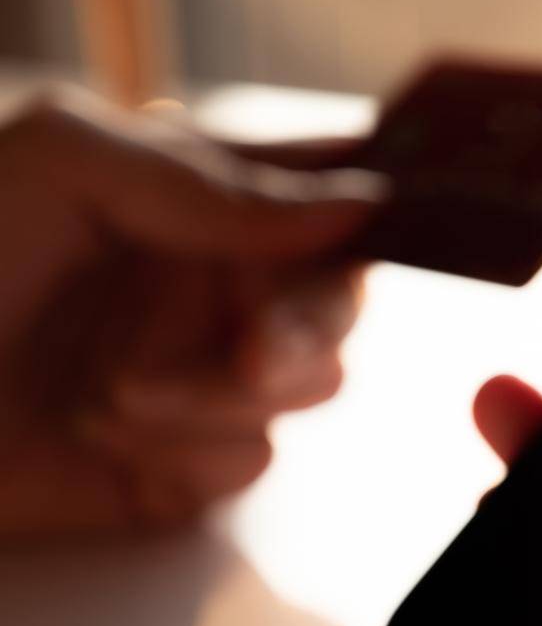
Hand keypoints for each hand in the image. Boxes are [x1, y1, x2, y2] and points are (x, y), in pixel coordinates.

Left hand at [0, 87, 384, 536]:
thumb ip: (217, 182)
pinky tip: (104, 430)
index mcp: (207, 194)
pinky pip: (253, 458)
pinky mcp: (190, 460)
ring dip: (215, 391)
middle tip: (249, 349)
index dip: (384, 205)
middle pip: (345, 297)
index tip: (389, 232)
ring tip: (110, 389)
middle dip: (303, 326)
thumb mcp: (68, 165)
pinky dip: (185, 448)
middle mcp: (224, 280)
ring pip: (315, 383)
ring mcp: (211, 371)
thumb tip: (364, 205)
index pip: (338, 187)